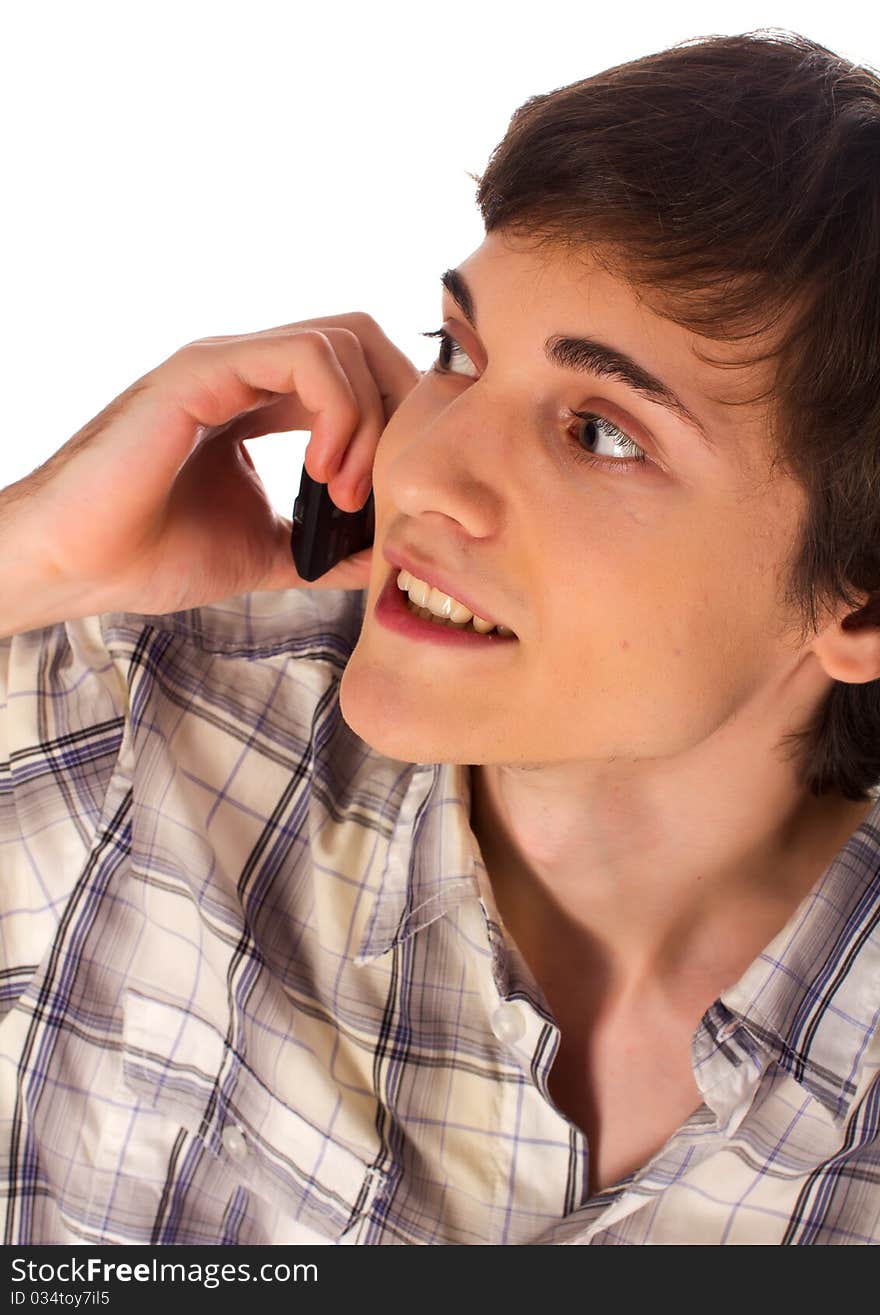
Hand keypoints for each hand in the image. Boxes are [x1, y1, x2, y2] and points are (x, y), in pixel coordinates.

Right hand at [18, 313, 419, 616]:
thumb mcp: (266, 551)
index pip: (356, 376)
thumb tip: (383, 552)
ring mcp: (224, 363)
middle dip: (397, 405)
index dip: (393, 423)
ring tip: (344, 492)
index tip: (389, 495)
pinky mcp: (204, 369)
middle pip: (361, 340)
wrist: (82, 565)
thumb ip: (325, 545)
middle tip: (387, 479)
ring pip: (342, 341)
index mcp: (257, 402)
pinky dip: (339, 411)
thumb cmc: (154, 553)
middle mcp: (244, 371)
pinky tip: (322, 472)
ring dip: (368, 420)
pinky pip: (305, 355)